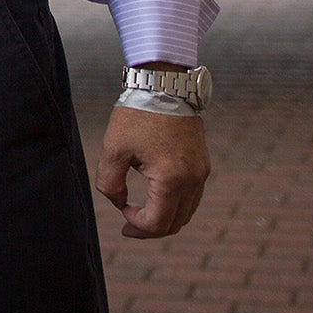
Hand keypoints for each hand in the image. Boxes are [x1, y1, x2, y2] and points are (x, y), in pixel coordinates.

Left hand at [94, 105, 209, 237]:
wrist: (164, 83)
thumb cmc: (137, 114)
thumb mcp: (113, 149)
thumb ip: (109, 183)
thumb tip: (119, 203)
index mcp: (171, 179)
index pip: (158, 223)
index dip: (137, 226)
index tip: (122, 214)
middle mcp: (193, 179)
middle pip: (175, 223)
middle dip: (150, 228)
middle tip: (128, 226)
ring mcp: (202, 172)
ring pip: (187, 212)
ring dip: (165, 217)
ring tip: (141, 213)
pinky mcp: (203, 163)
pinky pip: (193, 196)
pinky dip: (175, 203)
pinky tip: (156, 196)